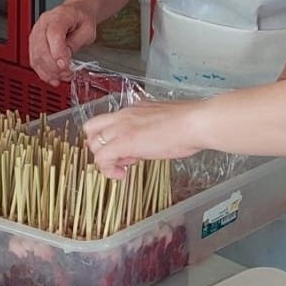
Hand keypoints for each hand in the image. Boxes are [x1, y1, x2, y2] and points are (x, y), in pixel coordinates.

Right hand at [28, 2, 97, 85]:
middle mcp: (43, 24)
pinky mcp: (34, 44)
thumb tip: (66, 58)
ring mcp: (36, 34)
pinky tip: (53, 77)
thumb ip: (76, 43)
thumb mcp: (88, 30)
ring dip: (49, 71)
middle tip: (67, 73)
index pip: (54, 34)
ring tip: (62, 77)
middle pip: (42, 48)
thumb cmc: (82, 19)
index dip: (58, 53)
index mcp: (59, 16)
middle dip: (54, 67)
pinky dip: (43, 72)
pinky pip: (34, 61)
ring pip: (36, 57)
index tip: (66, 65)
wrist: (76, 13)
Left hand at [83, 100, 206, 179]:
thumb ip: (150, 128)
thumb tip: (149, 140)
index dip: (111, 138)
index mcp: (133, 110)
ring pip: (93, 144)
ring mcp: (121, 128)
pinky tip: (122, 175)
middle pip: (91, 129)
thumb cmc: (188, 124)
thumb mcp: (163, 122)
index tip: (127, 150)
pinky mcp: (123, 142)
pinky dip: (108, 170)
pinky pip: (102, 159)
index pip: (108, 122)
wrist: (194, 123)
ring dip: (105, 159)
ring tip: (124, 167)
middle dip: (100, 147)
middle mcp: (123, 115)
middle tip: (119, 158)